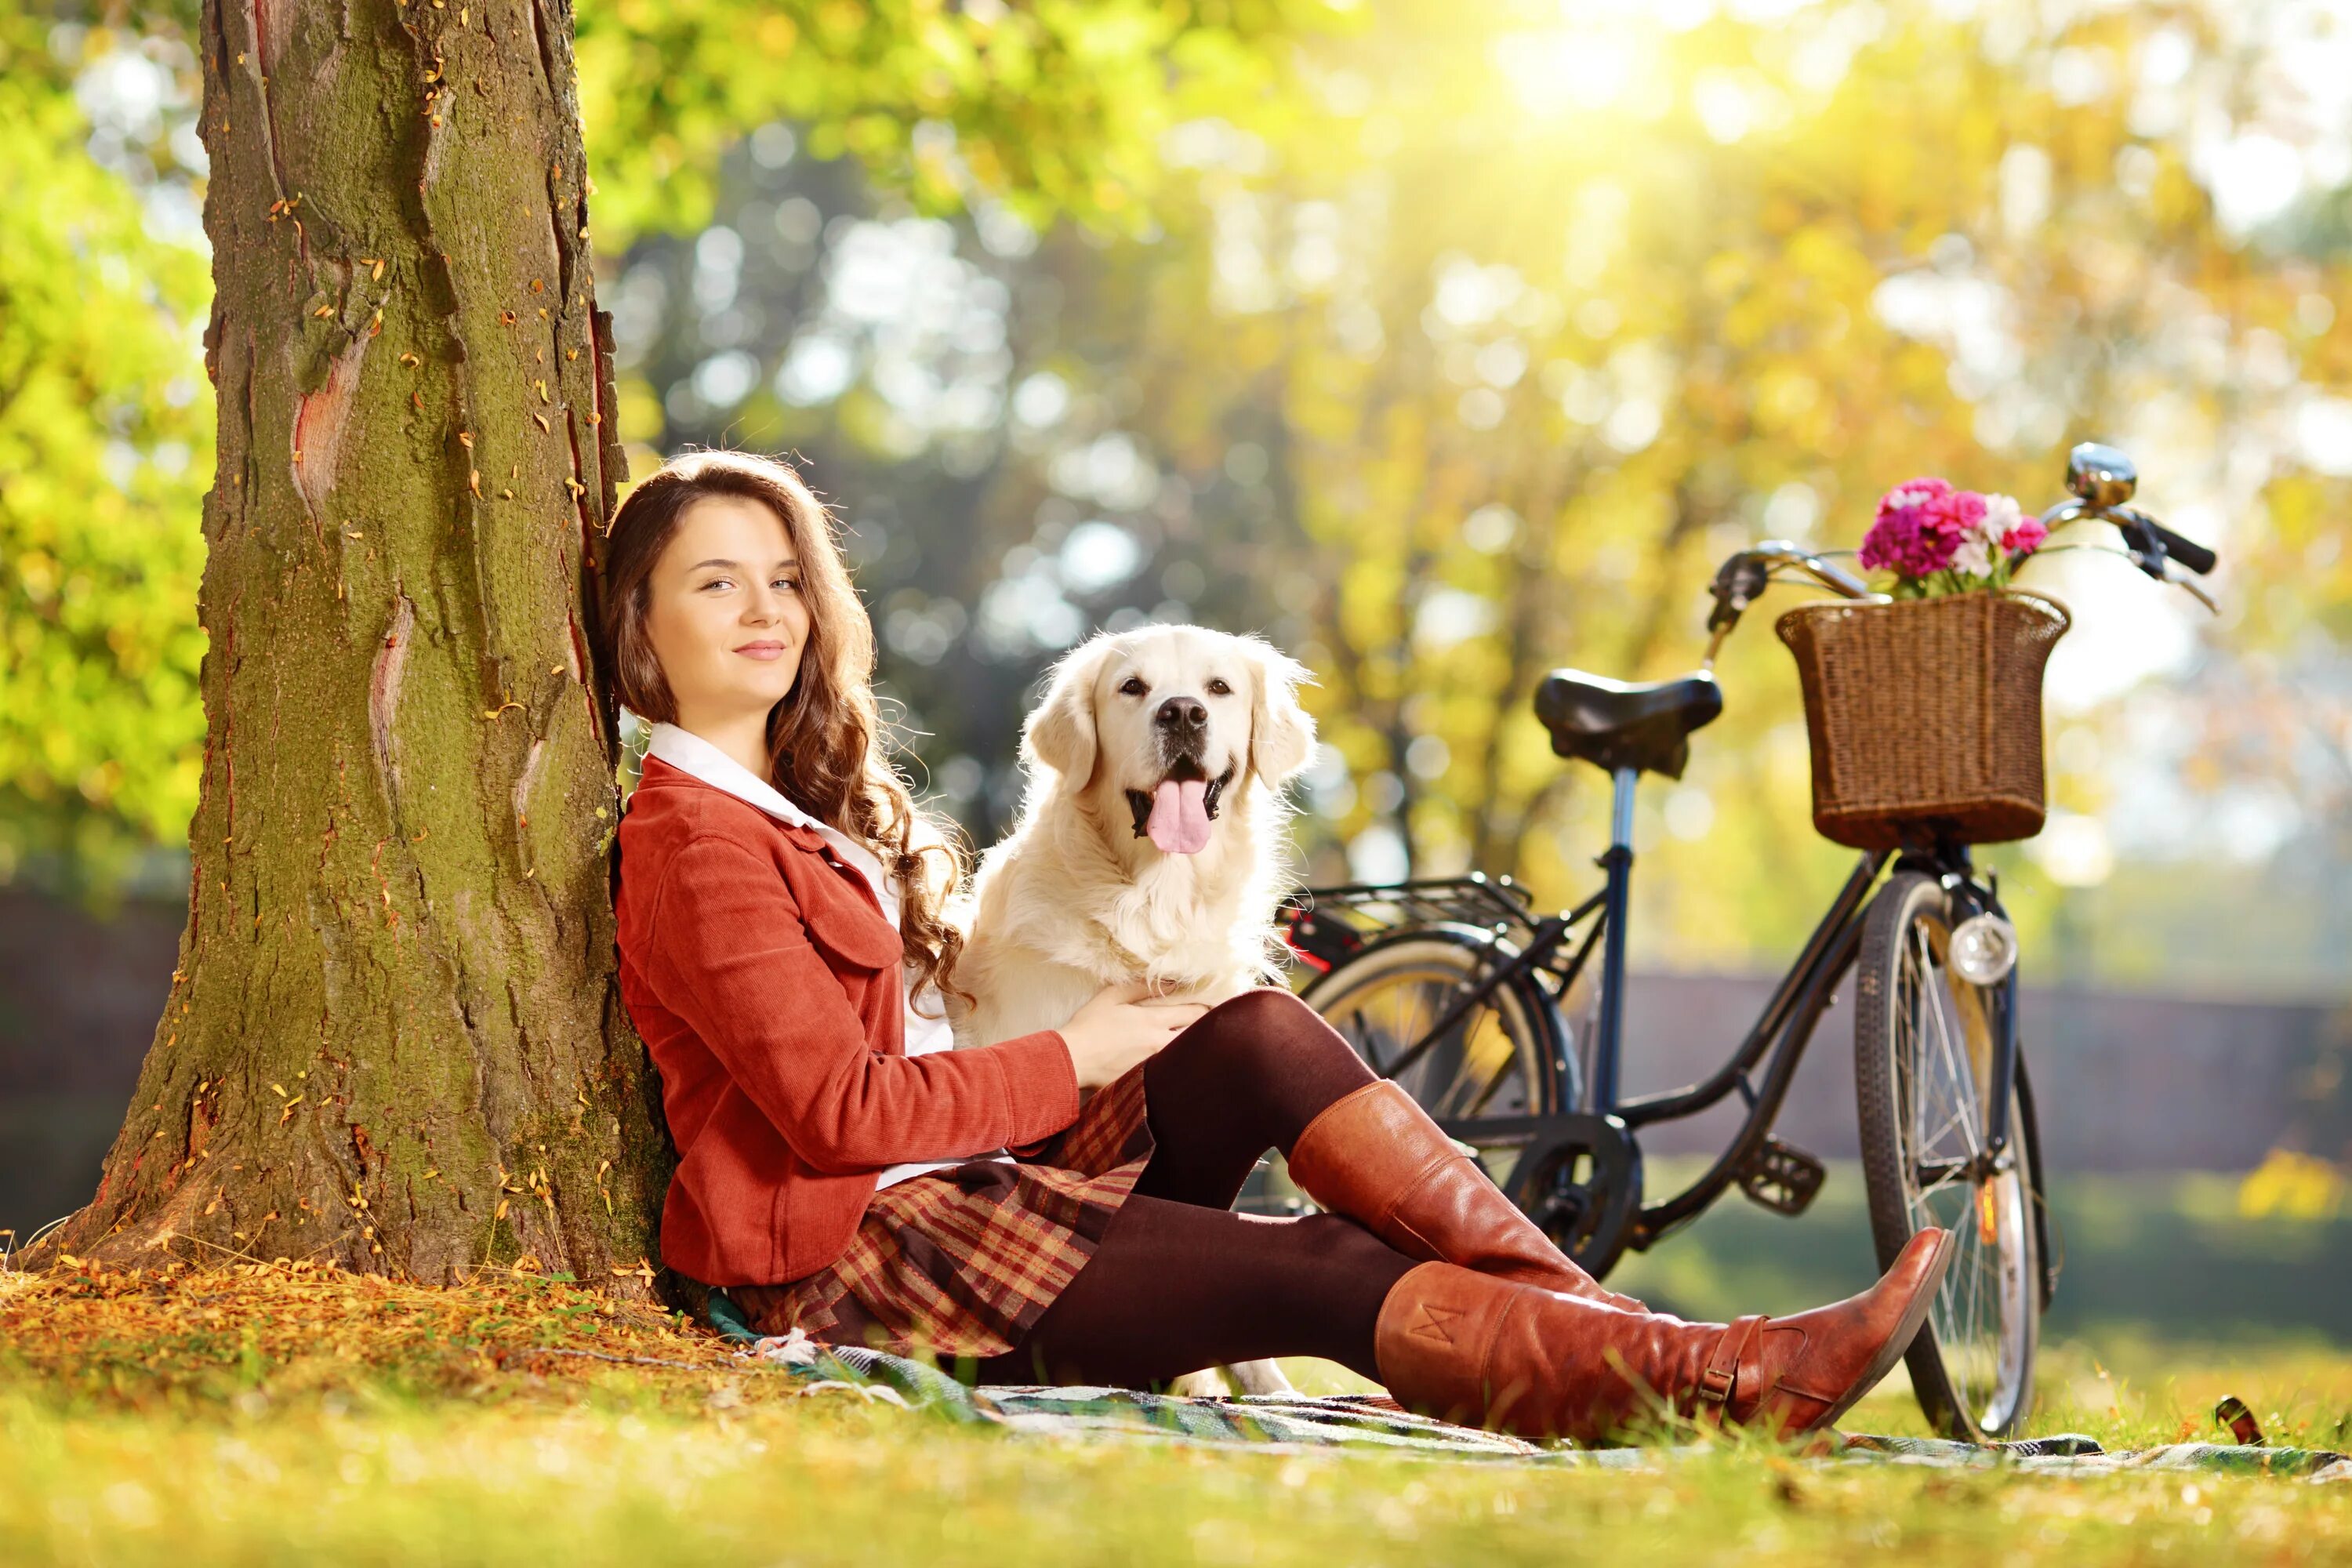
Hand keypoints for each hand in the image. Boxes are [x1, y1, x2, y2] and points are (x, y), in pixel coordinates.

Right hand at [1054, 979, 1209, 1088]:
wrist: (1072, 1060)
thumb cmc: (1089, 1026)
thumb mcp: (1111, 996)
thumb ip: (1139, 986)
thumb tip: (1168, 980)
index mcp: (1153, 1020)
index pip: (1194, 1013)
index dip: (1206, 1008)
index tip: (1210, 1006)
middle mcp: (1159, 1043)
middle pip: (1197, 1036)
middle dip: (1205, 1029)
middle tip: (1208, 1026)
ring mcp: (1155, 1065)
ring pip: (1187, 1056)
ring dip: (1192, 1049)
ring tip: (1196, 1045)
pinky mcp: (1147, 1082)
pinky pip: (1171, 1073)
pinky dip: (1177, 1067)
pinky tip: (1177, 1066)